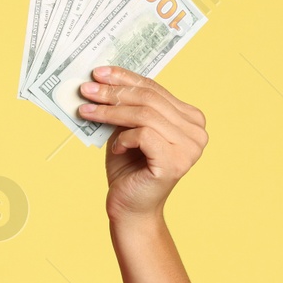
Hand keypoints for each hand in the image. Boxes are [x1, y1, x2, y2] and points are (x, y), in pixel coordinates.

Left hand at [76, 65, 206, 222]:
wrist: (130, 209)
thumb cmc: (128, 171)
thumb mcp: (126, 131)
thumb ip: (127, 108)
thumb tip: (104, 79)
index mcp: (190, 119)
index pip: (155, 89)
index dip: (126, 78)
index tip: (99, 72)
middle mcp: (196, 131)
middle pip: (150, 99)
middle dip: (114, 92)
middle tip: (87, 89)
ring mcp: (189, 148)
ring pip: (146, 114)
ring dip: (111, 111)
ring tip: (86, 111)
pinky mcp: (175, 162)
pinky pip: (144, 134)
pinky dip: (124, 138)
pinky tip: (116, 148)